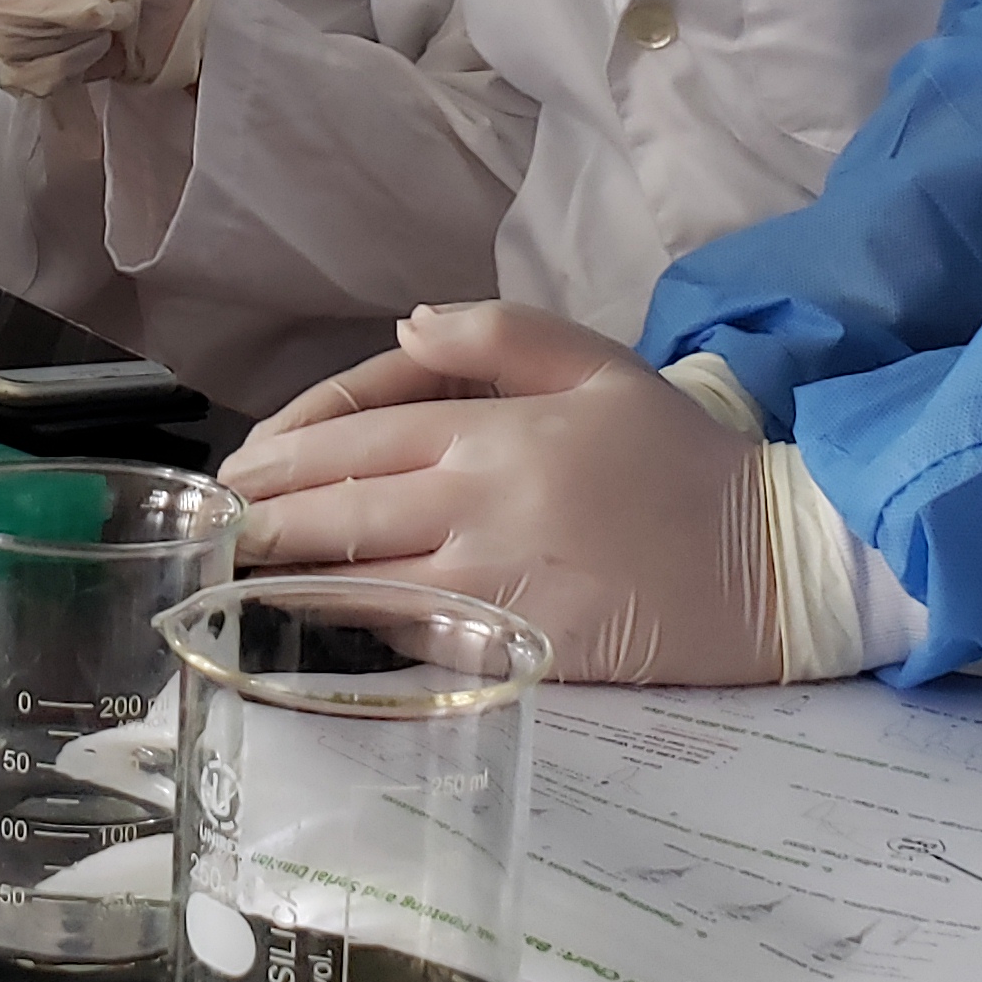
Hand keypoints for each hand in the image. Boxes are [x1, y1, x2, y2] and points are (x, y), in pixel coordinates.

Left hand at [216, 302, 783, 685]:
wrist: (774, 564)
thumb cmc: (682, 461)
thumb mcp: (601, 366)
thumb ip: (500, 335)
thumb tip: (405, 327)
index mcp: (494, 431)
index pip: (354, 436)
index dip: (281, 455)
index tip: (234, 472)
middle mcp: (480, 505)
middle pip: (338, 512)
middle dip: (260, 521)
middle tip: (207, 531)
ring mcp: (495, 584)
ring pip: (361, 584)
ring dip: (287, 581)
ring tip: (233, 578)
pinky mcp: (517, 653)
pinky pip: (417, 640)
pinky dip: (361, 631)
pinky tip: (322, 627)